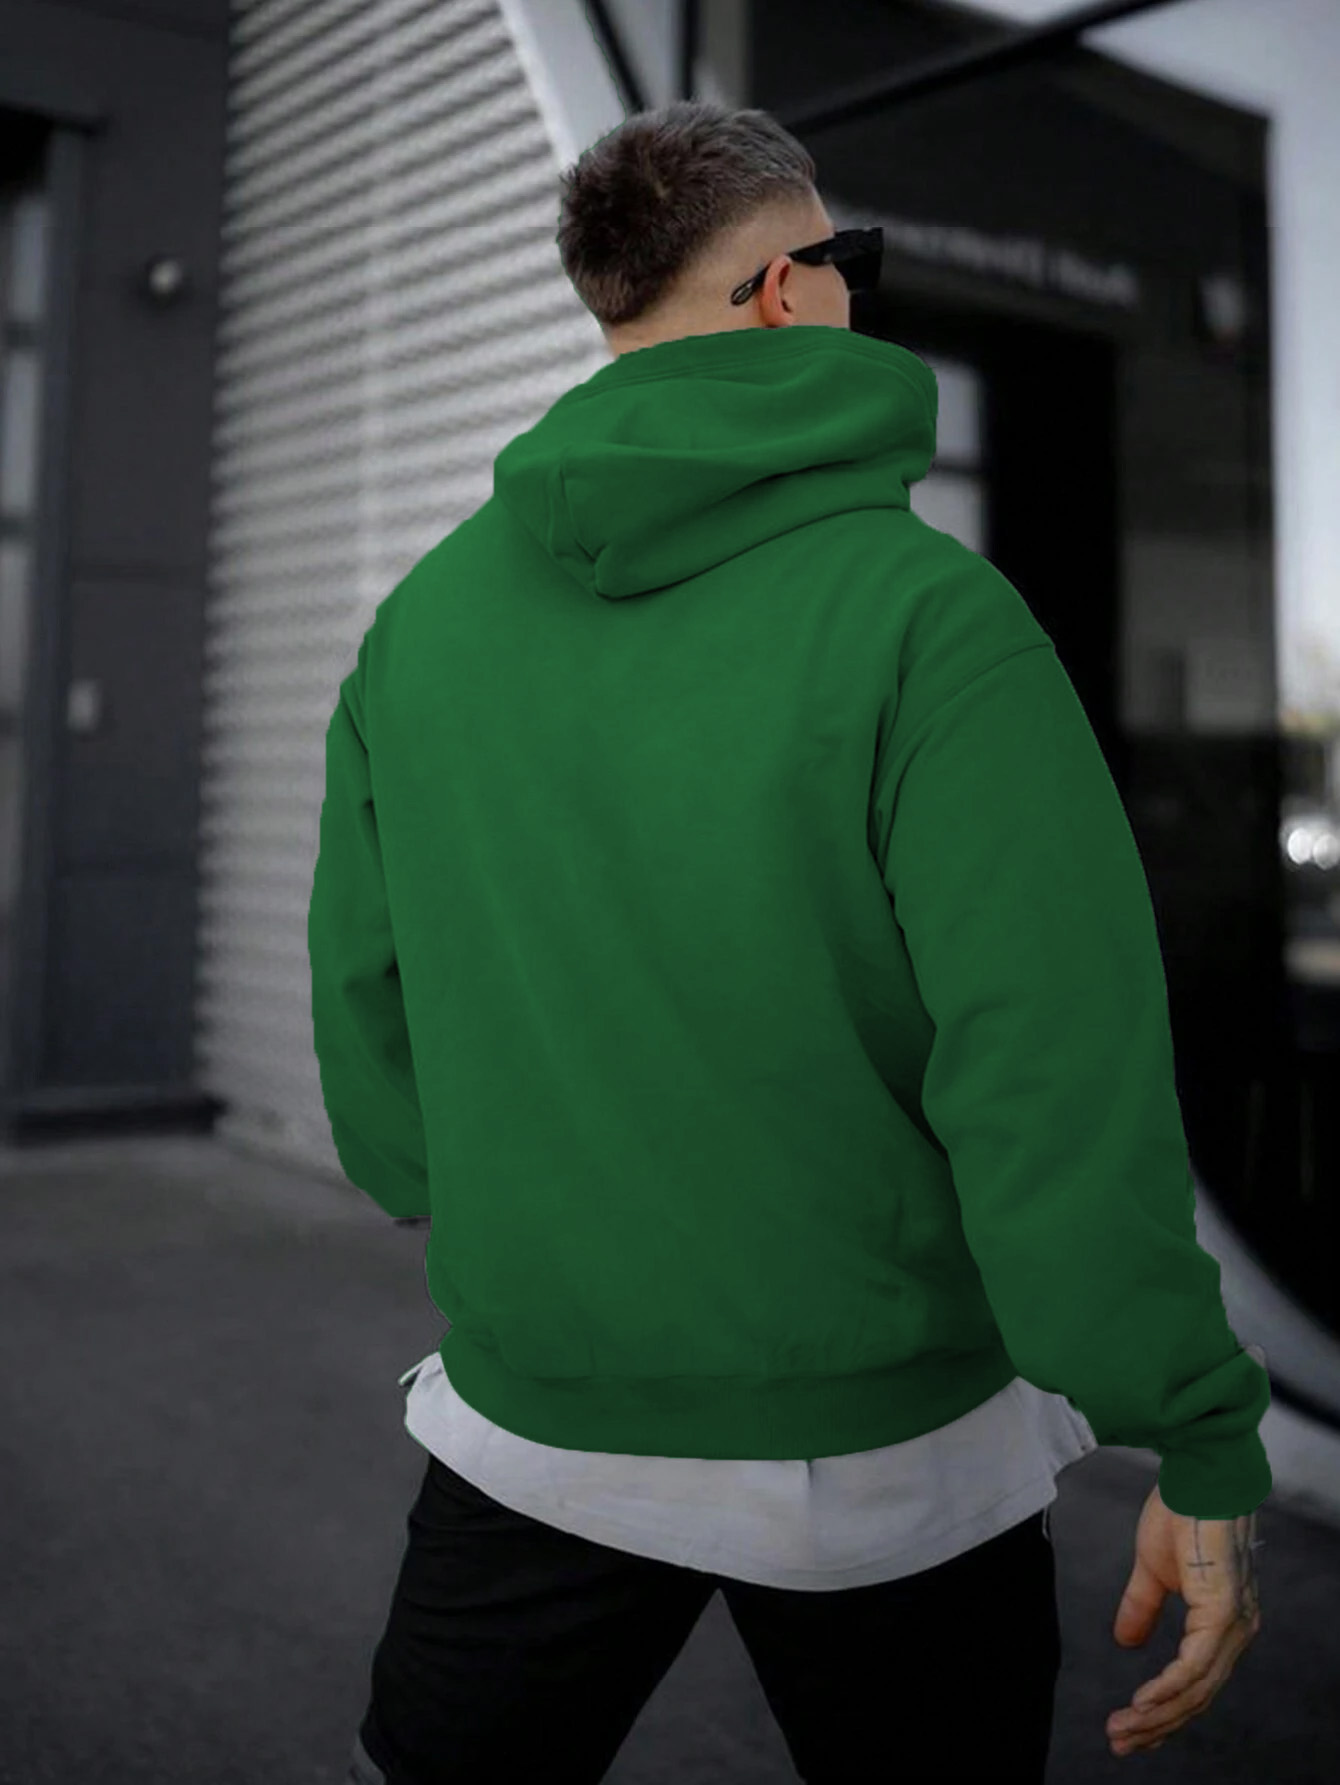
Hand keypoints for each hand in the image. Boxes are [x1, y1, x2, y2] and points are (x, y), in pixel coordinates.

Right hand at [1105, 1479, 1261, 1757]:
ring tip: (1122, 1729)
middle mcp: (1237, 1631)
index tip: (1131, 1729)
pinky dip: (1167, 1690)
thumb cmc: (1182, 1512)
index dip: (1164, 1710)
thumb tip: (1125, 1640)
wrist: (1197, 1473)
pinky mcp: (1223, 1612)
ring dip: (1156, 1715)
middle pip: (1197, 1696)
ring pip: (1196, 1690)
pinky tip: (1143, 1703)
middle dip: (1156, 1726)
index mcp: (1224, 1623)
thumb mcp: (1152, 1568)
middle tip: (1120, 1742)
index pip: (1196, 1683)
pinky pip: (1194, 1666)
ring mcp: (1233, 1624)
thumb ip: (1143, 1606)